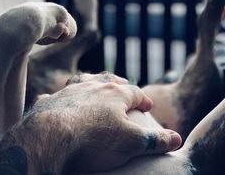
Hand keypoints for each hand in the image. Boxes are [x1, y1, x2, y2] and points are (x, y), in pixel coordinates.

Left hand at [29, 72, 181, 172]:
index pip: (134, 93)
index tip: (148, 106)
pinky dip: (62, 97)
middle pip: (109, 81)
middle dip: (118, 84)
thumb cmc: (93, 140)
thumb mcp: (131, 143)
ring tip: (94, 86)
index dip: (143, 99)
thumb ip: (155, 140)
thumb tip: (177, 139)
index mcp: (114, 94)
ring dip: (91, 83)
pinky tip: (59, 100)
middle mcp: (92, 88)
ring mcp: (68, 93)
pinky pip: (57, 95)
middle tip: (123, 84)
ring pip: (83, 81)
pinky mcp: (49, 102)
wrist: (48, 138)